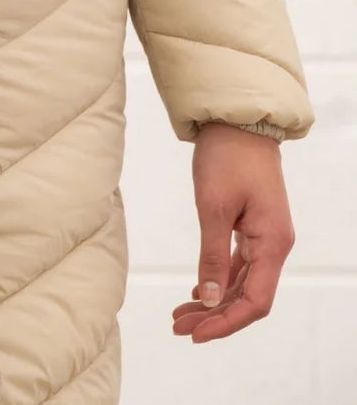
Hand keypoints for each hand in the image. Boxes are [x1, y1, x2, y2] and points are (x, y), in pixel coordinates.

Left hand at [172, 121, 294, 342]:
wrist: (237, 120)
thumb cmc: (227, 157)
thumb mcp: (213, 207)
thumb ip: (213, 257)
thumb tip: (211, 301)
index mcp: (272, 244)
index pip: (255, 301)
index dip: (227, 323)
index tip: (196, 334)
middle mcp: (273, 244)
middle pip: (248, 296)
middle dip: (215, 316)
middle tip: (179, 327)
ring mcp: (264, 235)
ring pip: (242, 281)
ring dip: (214, 300)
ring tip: (181, 314)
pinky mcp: (252, 224)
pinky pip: (239, 264)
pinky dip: (219, 279)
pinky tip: (200, 291)